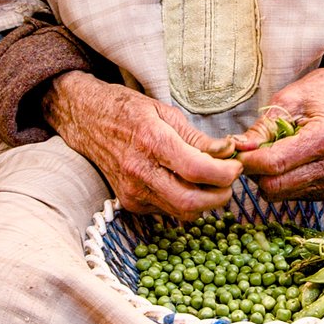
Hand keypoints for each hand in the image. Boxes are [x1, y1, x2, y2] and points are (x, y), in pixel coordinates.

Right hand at [44, 72, 240, 219]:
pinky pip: (169, 212)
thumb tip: (229, 152)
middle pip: (191, 202)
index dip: (225, 173)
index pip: (197, 170)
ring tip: (212, 181)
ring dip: (206, 202)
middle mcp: (139, 172)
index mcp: (151, 141)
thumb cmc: (128, 111)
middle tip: (229, 179)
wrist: (87, 121)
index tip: (236, 165)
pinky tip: (186, 184)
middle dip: (220, 195)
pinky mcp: (131, 204)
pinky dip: (185, 202)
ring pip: (182, 212)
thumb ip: (198, 138)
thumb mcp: (166, 112)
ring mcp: (133, 192)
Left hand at [232, 56, 323, 200]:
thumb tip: (237, 149)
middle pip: (274, 185)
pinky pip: (286, 195)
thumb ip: (261, 128)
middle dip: (254, 170)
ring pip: (277, 194)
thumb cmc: (315, 96)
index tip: (235, 150)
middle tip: (250, 151)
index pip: (275, 163)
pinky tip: (285, 161)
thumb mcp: (286, 101)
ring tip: (271, 151)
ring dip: (264, 177)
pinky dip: (277, 180)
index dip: (248, 160)